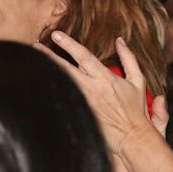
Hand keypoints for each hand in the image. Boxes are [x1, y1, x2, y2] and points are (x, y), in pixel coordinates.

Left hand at [35, 33, 153, 153]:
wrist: (132, 136)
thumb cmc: (135, 109)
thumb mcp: (137, 80)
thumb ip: (128, 58)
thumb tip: (120, 40)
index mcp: (104, 77)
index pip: (83, 56)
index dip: (68, 44)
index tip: (56, 34)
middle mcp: (92, 88)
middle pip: (65, 68)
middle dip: (49, 56)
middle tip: (36, 46)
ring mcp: (84, 102)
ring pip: (62, 83)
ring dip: (49, 72)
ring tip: (35, 64)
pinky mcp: (81, 113)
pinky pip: (65, 100)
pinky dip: (55, 91)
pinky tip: (45, 85)